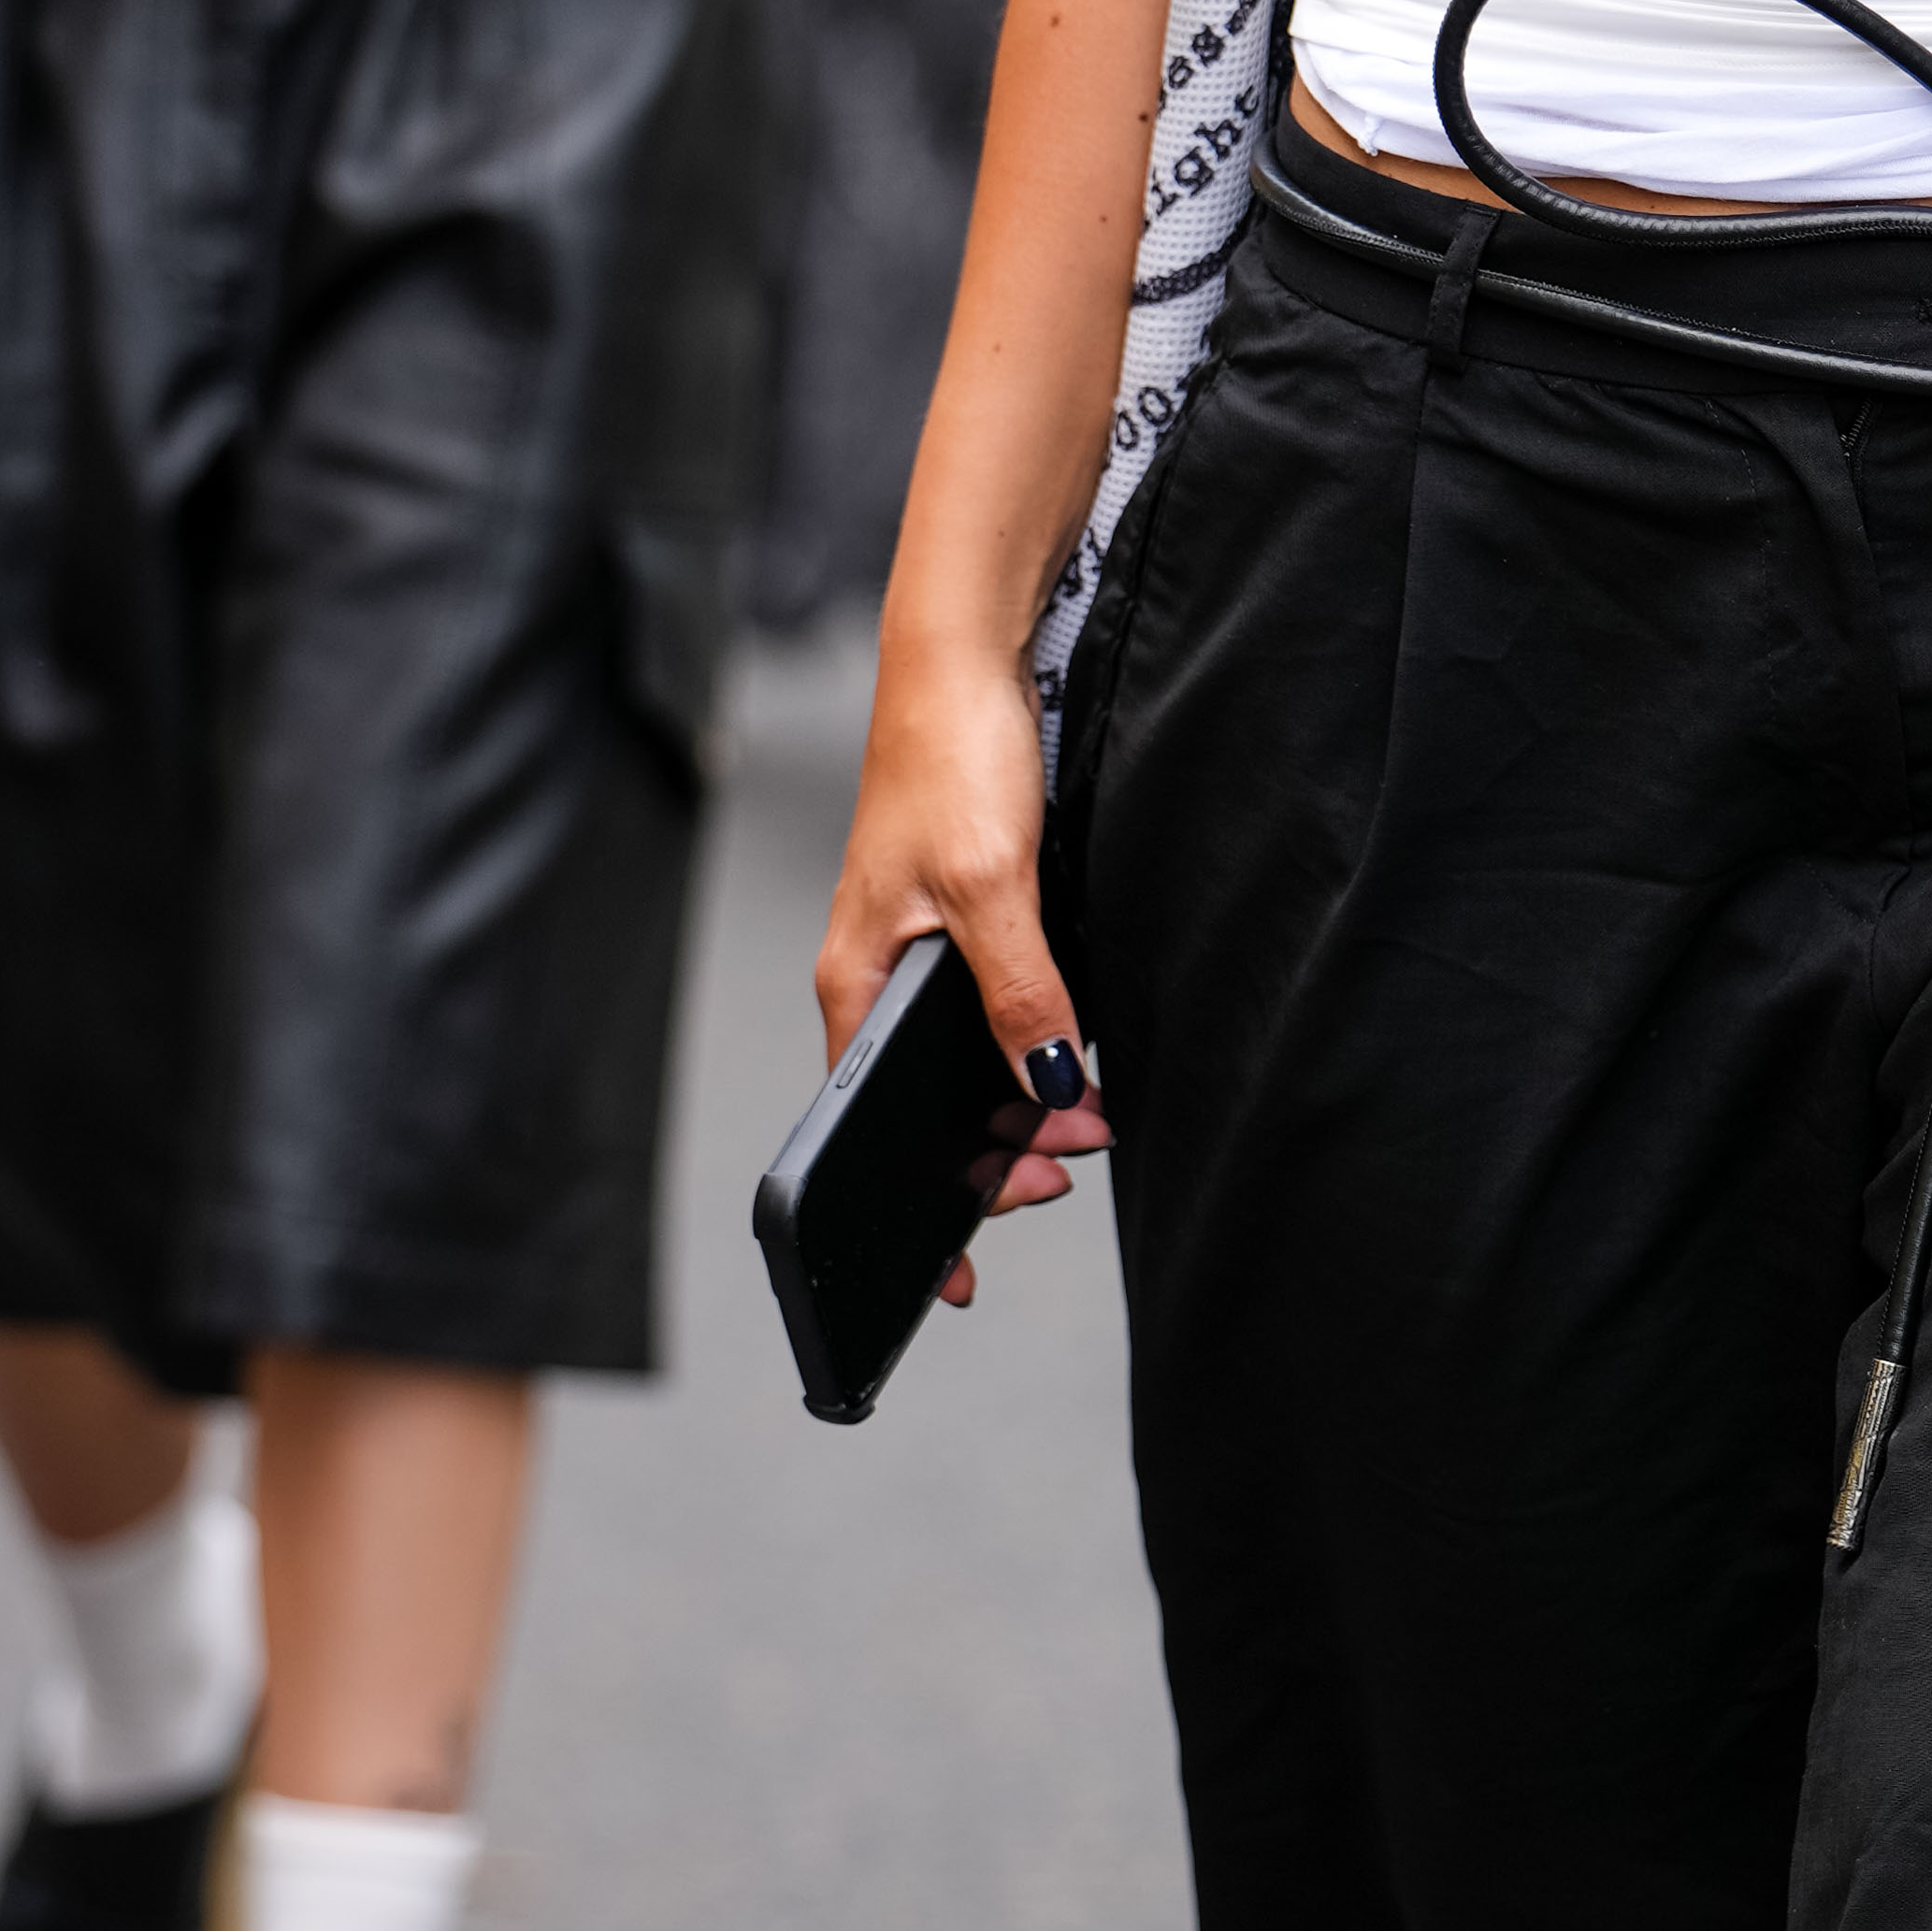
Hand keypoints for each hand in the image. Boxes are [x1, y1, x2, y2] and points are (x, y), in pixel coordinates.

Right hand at [819, 645, 1102, 1310]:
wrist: (962, 656)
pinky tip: (1067, 1054)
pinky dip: (1026, 1042)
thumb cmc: (952, 759)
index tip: (958, 1274)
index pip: (865, 1125)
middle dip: (988, 1157)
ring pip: (962, 1056)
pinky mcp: (963, 912)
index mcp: (855, 983)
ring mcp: (919, 944)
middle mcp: (876, 973)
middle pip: (921, 1103)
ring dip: (1016, 1099)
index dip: (920, 1201)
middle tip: (1065, 1170)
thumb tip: (1050, 1094)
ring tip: (1076, 1125)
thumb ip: (1020, 998)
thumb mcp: (993, 891)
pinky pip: (990, 1005)